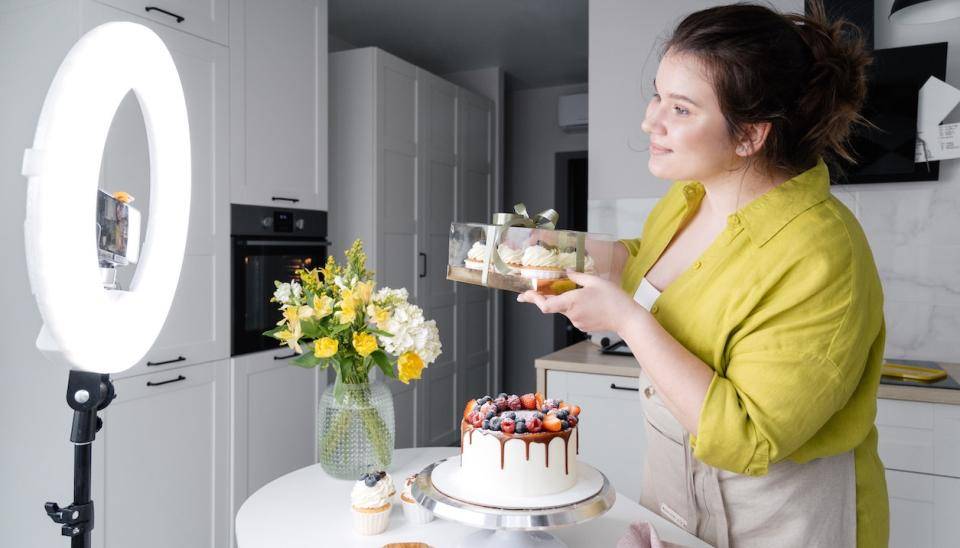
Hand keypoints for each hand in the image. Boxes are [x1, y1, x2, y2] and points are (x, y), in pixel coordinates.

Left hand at [516, 269, 641, 333]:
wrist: (627, 319)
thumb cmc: (614, 299)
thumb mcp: (596, 281)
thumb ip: (578, 276)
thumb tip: (567, 272)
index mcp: (572, 301)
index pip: (546, 305)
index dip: (533, 299)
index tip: (525, 294)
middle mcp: (572, 314)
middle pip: (553, 305)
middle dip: (546, 297)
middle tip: (536, 289)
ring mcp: (577, 322)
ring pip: (564, 310)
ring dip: (564, 301)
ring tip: (579, 292)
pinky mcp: (583, 326)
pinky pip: (573, 315)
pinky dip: (574, 307)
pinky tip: (587, 302)